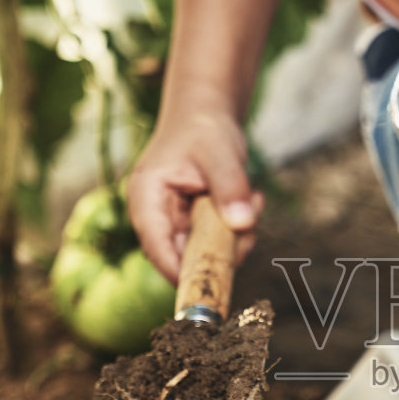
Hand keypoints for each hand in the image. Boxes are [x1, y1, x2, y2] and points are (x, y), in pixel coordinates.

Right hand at [127, 108, 263, 283]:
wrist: (206, 114)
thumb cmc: (204, 128)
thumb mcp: (220, 153)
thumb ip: (230, 187)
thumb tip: (243, 224)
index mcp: (146, 199)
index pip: (157, 247)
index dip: (180, 271)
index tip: (211, 285)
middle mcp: (156, 217)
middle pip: (184, 258)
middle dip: (223, 250)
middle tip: (249, 226)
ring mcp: (176, 223)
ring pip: (207, 254)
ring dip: (237, 236)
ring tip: (252, 198)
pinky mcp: (195, 225)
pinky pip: (220, 242)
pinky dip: (240, 228)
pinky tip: (250, 198)